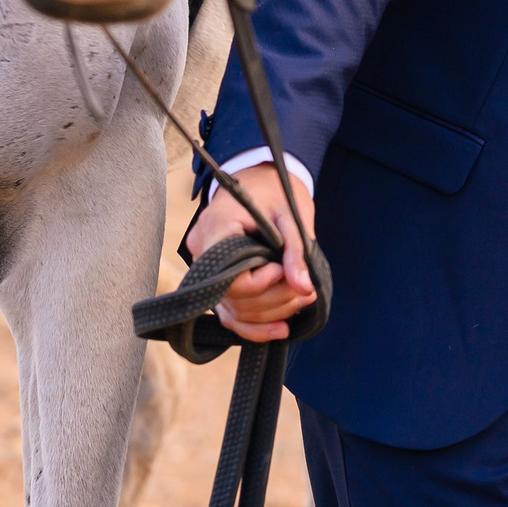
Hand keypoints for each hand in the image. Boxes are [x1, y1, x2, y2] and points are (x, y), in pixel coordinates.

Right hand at [186, 167, 317, 342]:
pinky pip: (229, 311)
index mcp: (215, 227)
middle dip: (274, 300)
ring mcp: (205, 268)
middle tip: (306, 292)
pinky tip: (280, 329)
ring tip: (301, 302)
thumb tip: (304, 288)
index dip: (260, 283)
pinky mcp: (216, 279)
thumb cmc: (274, 189)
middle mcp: (201, 251)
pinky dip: (254, 324)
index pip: (228, 277)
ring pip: (232, 309)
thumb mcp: (289, 214)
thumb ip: (296, 250)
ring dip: (270, 313)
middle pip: (232, 297)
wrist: (259, 177)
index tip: (283, 269)